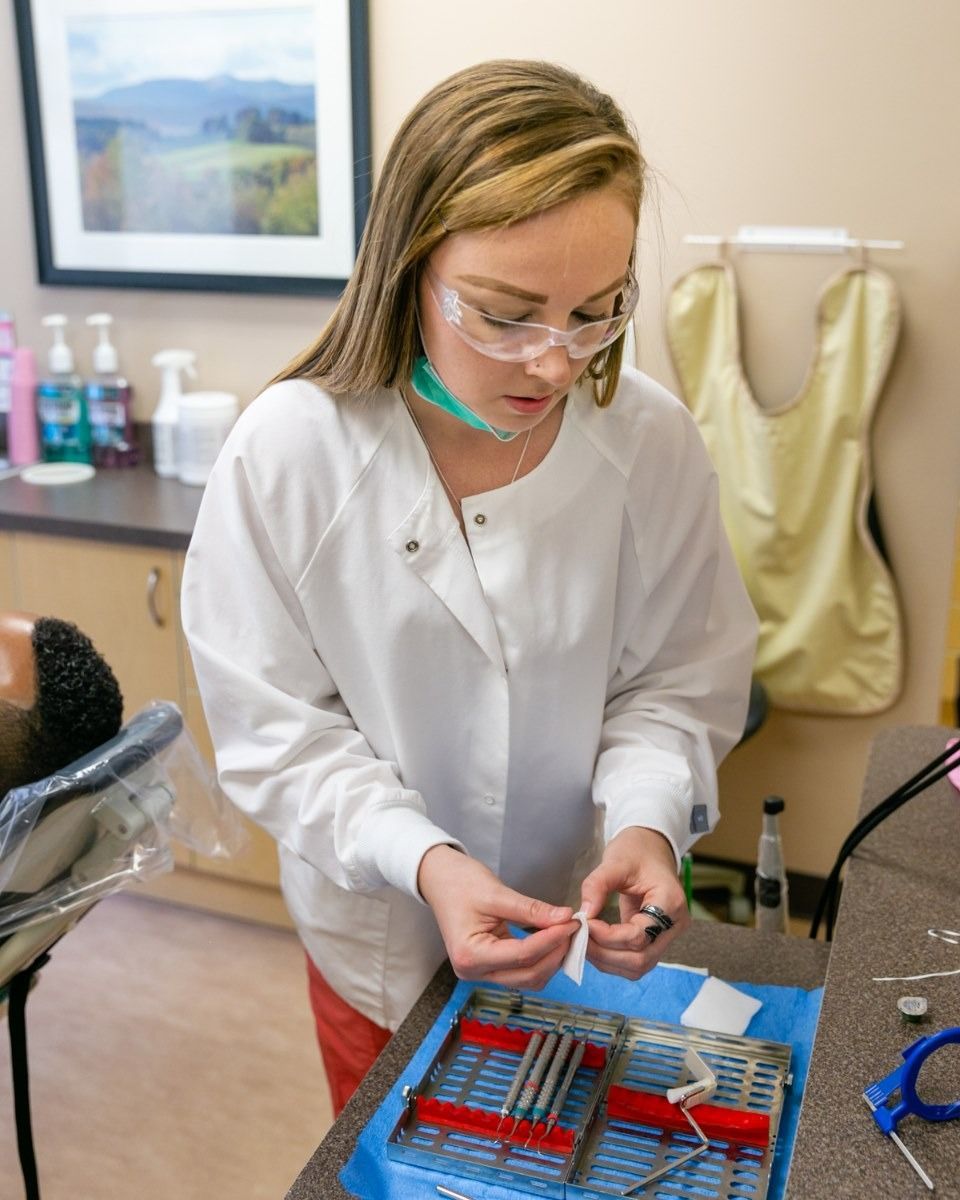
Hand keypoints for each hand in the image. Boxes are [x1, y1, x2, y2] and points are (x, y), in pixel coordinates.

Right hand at [418, 845, 578, 988]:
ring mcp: (481, 973)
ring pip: (528, 978)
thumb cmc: (460, 882)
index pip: (523, 955)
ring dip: (550, 959)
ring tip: (565, 932)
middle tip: (574, 927)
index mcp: (470, 955)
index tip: (573, 922)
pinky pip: (521, 971)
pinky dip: (540, 958)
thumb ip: (532, 910)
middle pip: (528, 975)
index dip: (552, 939)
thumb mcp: (496, 893)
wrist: (438, 880)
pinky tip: (551, 938)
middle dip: (555, 953)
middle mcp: (473, 972)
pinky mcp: (489, 967)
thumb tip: (565, 918)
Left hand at [578, 827, 688, 979]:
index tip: (585, 924)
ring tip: (583, 942)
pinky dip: (611, 958)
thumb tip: (584, 914)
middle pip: (640, 959)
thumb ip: (597, 885)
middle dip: (604, 954)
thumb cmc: (636, 851)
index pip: (639, 936)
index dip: (608, 936)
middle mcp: (674, 925)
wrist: (650, 849)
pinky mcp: (655, 940)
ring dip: (606, 960)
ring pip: (638, 966)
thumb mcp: (615, 861)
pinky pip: (634, 960)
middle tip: (578, 938)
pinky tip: (593, 944)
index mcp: (670, 903)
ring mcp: (667, 936)